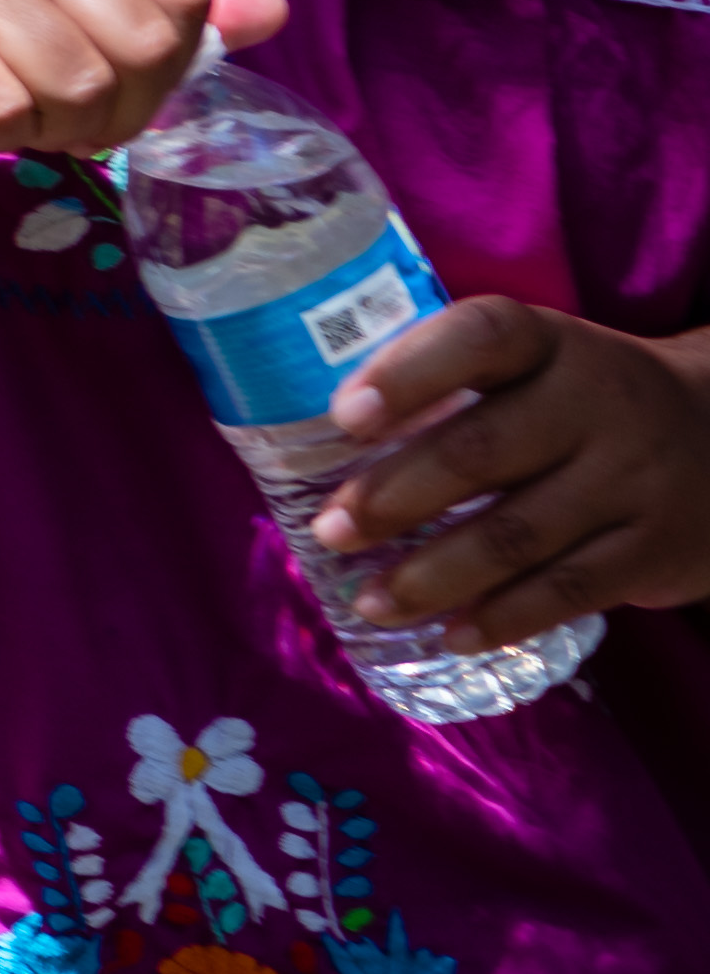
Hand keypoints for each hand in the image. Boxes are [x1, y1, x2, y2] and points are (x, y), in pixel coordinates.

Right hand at [0, 0, 283, 153]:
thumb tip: (273, 10)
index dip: (168, 56)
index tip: (115, 70)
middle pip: (145, 51)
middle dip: (119, 107)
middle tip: (64, 109)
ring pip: (82, 89)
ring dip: (58, 128)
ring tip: (17, 111)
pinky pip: (7, 114)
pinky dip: (0, 135)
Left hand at [307, 301, 709, 650]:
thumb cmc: (584, 397)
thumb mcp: (539, 362)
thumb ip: (454, 381)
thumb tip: (319, 431)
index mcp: (552, 342)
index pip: (481, 337)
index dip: (408, 373)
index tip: (342, 417)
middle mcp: (596, 405)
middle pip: (482, 451)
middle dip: (394, 497)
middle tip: (330, 530)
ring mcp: (631, 482)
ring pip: (519, 535)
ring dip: (433, 575)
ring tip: (368, 600)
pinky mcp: (654, 552)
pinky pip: (569, 591)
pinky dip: (501, 619)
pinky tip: (448, 636)